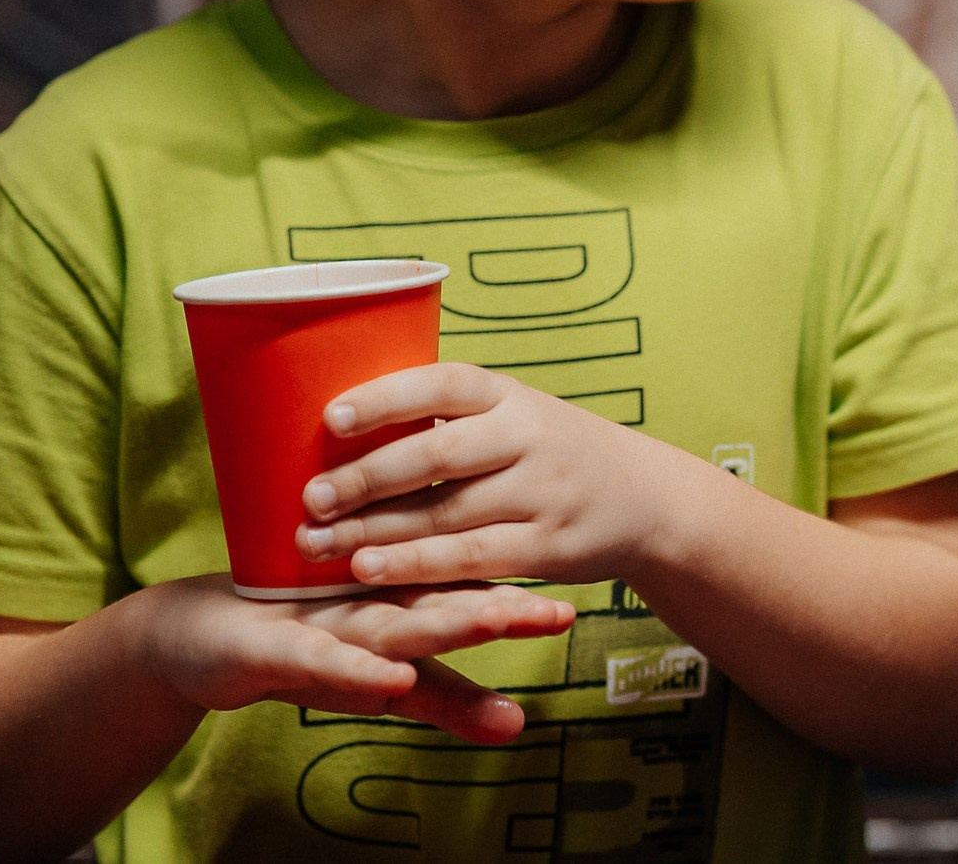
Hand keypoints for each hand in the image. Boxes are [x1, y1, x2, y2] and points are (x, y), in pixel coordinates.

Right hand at [134, 572, 572, 742]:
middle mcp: (369, 604)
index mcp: (398, 604)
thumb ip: (446, 703)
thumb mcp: (381, 683)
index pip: (465, 601)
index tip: (569, 614)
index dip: (515, 605)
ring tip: (495, 622)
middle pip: (441, 605)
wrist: (193, 636)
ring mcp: (325, 623)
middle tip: (552, 614)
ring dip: (443, 621)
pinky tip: (392, 676)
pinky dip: (358, 667)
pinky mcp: (279, 649)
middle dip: (498, 610)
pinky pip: (325, 659)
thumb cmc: (305, 645)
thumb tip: (518, 725)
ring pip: (392, 621)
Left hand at [298, 363, 702, 589]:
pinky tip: (369, 572)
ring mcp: (542, 492)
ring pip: (446, 514)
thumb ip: (450, 418)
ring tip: (316, 543)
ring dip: (375, 531)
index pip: (444, 384)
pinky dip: (415, 566)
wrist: (647, 498)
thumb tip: (339, 420)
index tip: (330, 418)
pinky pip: (470, 559)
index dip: (386, 398)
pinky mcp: (547, 546)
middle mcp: (529, 437)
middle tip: (310, 497)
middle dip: (367, 477)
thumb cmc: (552, 453)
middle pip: (437, 454)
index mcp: (511, 395)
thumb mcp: (516, 415)